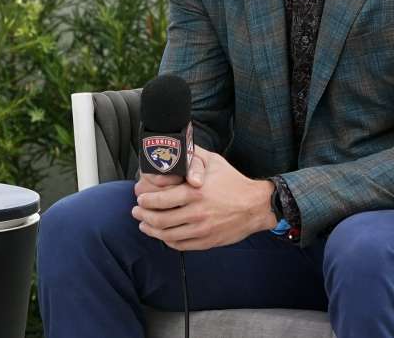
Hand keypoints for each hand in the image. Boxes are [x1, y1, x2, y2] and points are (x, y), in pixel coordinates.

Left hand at [131, 146, 274, 250]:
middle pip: (159, 220)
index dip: (145, 201)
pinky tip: (163, 235)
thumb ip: (192, 156)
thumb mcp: (213, 161)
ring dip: (151, 230)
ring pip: (167, 235)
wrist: (257, 205)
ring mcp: (202, 229)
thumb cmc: (233, 181)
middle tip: (136, 211)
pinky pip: (181, 245)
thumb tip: (172, 150)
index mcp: (195, 192)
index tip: (140, 198)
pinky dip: (167, 241)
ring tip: (144, 225)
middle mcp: (197, 213)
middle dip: (143, 216)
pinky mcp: (208, 241)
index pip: (160, 200)